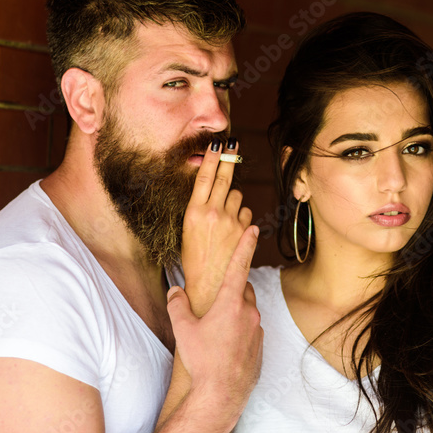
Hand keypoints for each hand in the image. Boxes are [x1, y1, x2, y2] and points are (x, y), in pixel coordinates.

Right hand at [168, 225, 261, 417]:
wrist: (222, 394)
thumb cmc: (202, 360)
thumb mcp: (183, 330)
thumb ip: (178, 305)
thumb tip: (175, 291)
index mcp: (230, 303)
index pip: (239, 266)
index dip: (245, 245)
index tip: (253, 228)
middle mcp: (249, 313)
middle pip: (243, 290)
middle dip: (231, 289)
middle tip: (215, 301)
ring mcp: (258, 330)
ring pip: (248, 311)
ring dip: (236, 312)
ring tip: (217, 328)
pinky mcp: (261, 346)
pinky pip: (251, 330)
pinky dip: (241, 331)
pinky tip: (226, 346)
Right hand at [181, 137, 252, 316]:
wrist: (209, 289)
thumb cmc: (193, 263)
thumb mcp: (186, 235)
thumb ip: (197, 213)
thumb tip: (209, 191)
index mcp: (193, 213)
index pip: (204, 178)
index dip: (212, 158)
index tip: (217, 143)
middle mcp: (213, 214)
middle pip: (225, 178)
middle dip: (229, 159)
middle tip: (233, 143)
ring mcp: (232, 222)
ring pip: (238, 197)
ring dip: (233, 200)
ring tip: (222, 216)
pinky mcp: (245, 231)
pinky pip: (246, 214)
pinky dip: (241, 217)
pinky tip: (233, 230)